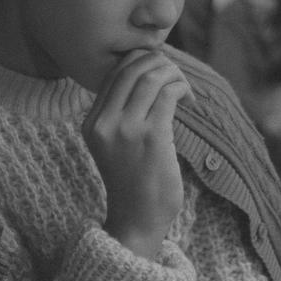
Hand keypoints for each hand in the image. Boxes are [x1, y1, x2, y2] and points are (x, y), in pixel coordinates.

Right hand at [83, 48, 194, 258]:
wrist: (137, 219)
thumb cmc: (133, 181)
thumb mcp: (114, 145)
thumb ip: (120, 114)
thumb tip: (148, 74)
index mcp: (91, 123)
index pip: (114, 72)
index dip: (141, 61)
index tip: (160, 71)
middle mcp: (103, 123)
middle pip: (131, 67)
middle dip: (160, 62)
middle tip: (176, 77)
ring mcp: (126, 129)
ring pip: (151, 76)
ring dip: (175, 74)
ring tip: (184, 90)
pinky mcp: (151, 136)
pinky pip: (168, 93)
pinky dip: (182, 88)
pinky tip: (189, 100)